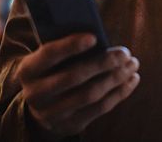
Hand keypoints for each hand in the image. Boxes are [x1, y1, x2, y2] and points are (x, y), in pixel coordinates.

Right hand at [17, 33, 139, 138]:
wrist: (42, 107)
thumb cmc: (53, 70)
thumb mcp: (50, 59)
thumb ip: (66, 46)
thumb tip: (98, 36)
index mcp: (28, 70)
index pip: (49, 55)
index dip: (71, 46)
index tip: (94, 37)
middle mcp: (36, 94)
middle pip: (74, 77)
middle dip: (103, 63)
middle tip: (124, 53)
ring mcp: (52, 113)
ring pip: (90, 94)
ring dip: (116, 77)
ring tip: (133, 63)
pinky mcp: (70, 125)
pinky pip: (100, 108)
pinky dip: (120, 92)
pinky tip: (132, 79)